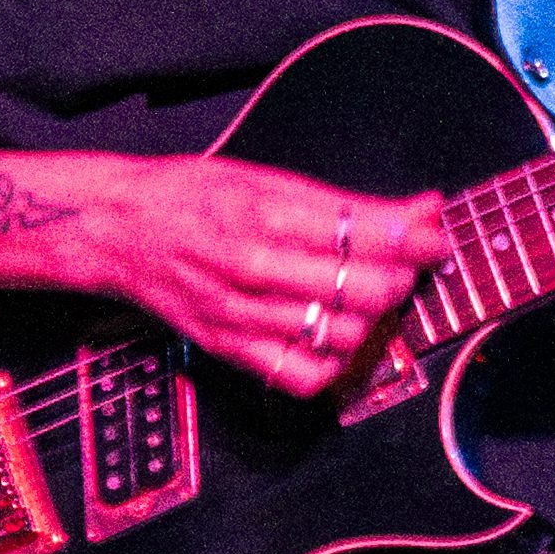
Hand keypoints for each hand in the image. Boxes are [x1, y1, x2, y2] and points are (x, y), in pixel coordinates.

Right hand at [101, 159, 449, 399]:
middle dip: (401, 277)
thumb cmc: (191, 194)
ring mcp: (242, 313)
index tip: (436, 236)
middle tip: (408, 265)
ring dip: (374, 319)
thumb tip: (421, 208)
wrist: (118, 230)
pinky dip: (334, 363)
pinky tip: (337, 338)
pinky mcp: (230, 348)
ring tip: (373, 298)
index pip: (363, 234)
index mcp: (265, 212)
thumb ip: (344, 203)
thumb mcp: (267, 178)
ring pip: (342, 334)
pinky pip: (302, 375)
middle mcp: (255, 266)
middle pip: (363, 289)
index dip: (415, 239)